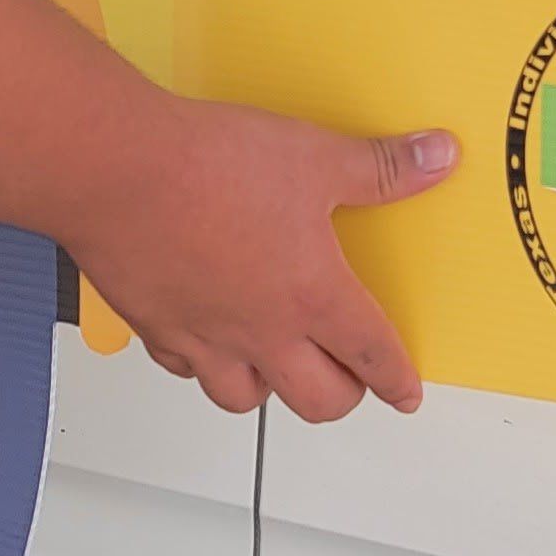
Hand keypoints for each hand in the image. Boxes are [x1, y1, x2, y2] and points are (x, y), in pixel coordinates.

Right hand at [67, 89, 457, 422]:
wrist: (120, 171)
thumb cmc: (210, 167)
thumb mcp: (315, 156)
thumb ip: (380, 168)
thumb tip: (436, 158)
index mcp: (311, 296)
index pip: (371, 354)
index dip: (396, 379)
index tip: (405, 394)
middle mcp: (261, 331)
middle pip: (316, 398)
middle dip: (343, 396)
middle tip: (352, 382)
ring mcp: (204, 337)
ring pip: (245, 398)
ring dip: (269, 390)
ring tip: (279, 367)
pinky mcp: (155, 327)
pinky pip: (184, 369)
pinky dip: (201, 365)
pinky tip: (204, 342)